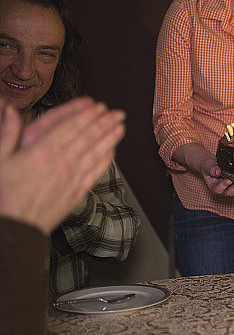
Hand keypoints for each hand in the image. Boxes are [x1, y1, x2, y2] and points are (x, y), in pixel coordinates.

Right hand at [0, 97, 124, 233]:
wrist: (13, 228)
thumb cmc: (3, 196)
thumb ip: (6, 134)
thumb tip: (10, 111)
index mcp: (42, 152)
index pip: (70, 127)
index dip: (86, 114)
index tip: (97, 105)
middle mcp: (61, 163)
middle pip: (88, 137)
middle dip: (104, 123)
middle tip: (117, 112)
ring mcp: (72, 179)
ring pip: (96, 153)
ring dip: (110, 138)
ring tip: (121, 126)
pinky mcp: (77, 193)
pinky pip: (96, 172)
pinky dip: (106, 160)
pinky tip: (112, 152)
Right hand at [174, 143, 233, 195]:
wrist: (213, 163)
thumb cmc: (209, 166)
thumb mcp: (208, 166)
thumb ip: (211, 169)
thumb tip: (217, 172)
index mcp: (214, 187)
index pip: (218, 190)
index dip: (223, 186)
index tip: (227, 180)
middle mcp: (223, 189)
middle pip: (230, 192)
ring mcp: (230, 186)